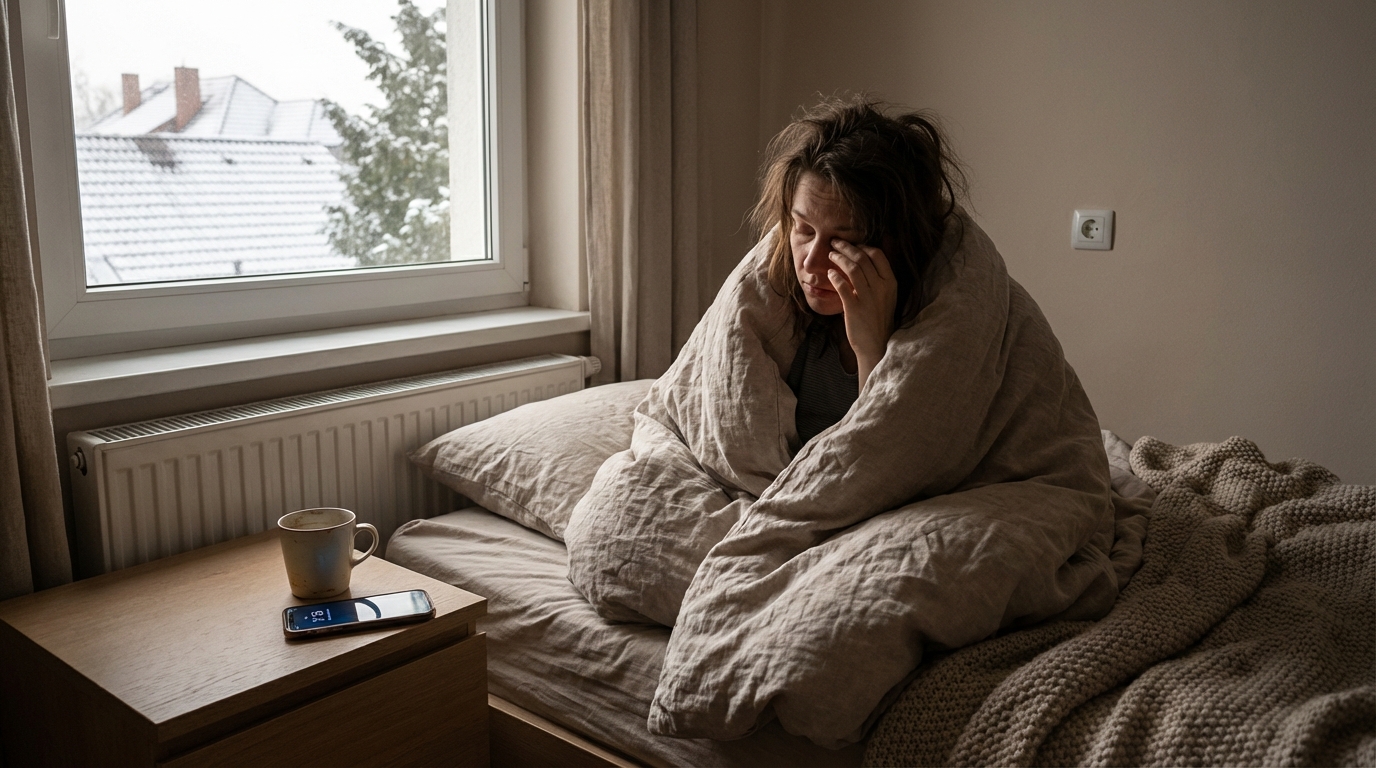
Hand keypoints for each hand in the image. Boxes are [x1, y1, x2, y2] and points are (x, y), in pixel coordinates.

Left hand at [827, 238, 896, 389]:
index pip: (877, 254)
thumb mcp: (886, 296)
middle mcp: (881, 288)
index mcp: (890, 283)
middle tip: (835, 242)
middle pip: (862, 258)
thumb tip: (865, 258)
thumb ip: (878, 278)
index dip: (863, 245)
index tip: (852, 244)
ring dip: (839, 258)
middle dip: (847, 247)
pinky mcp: (854, 308)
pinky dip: (834, 276)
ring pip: (853, 268)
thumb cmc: (878, 319)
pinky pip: (842, 286)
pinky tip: (829, 273)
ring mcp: (868, 298)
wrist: (876, 345)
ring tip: (831, 254)